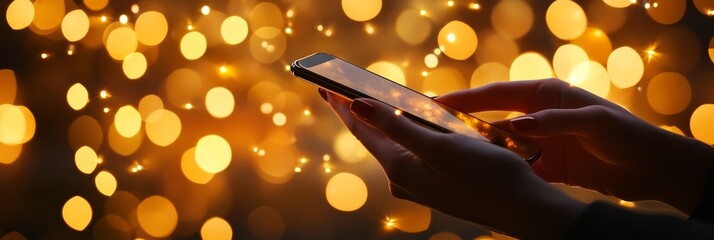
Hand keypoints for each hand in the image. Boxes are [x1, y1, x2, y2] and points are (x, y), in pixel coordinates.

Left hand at [321, 89, 584, 238]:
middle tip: (341, 93)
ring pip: (395, 146)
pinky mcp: (437, 184)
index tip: (327, 86)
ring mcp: (420, 184)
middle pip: (375, 138)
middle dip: (359, 114)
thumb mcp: (439, 146)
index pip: (363, 130)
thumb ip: (397, 126)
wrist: (524, 210)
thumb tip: (359, 107)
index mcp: (400, 167)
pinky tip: (410, 126)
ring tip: (370, 105)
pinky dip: (406, 135)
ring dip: (383, 123)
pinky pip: (413, 153)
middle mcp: (404, 179)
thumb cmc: (486, 176)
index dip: (344, 106)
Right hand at [437, 79, 713, 213]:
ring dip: (482, 154)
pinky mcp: (549, 167)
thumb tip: (514, 126)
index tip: (438, 103)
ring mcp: (542, 143)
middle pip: (493, 121)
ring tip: (453, 162)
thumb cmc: (627, 136)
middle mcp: (539, 117)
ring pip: (502, 147)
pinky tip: (485, 181)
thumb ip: (553, 122)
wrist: (654, 168)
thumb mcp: (593, 122)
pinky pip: (518, 169)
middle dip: (465, 128)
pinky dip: (503, 174)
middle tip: (434, 135)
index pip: (497, 94)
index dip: (466, 99)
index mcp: (546, 96)